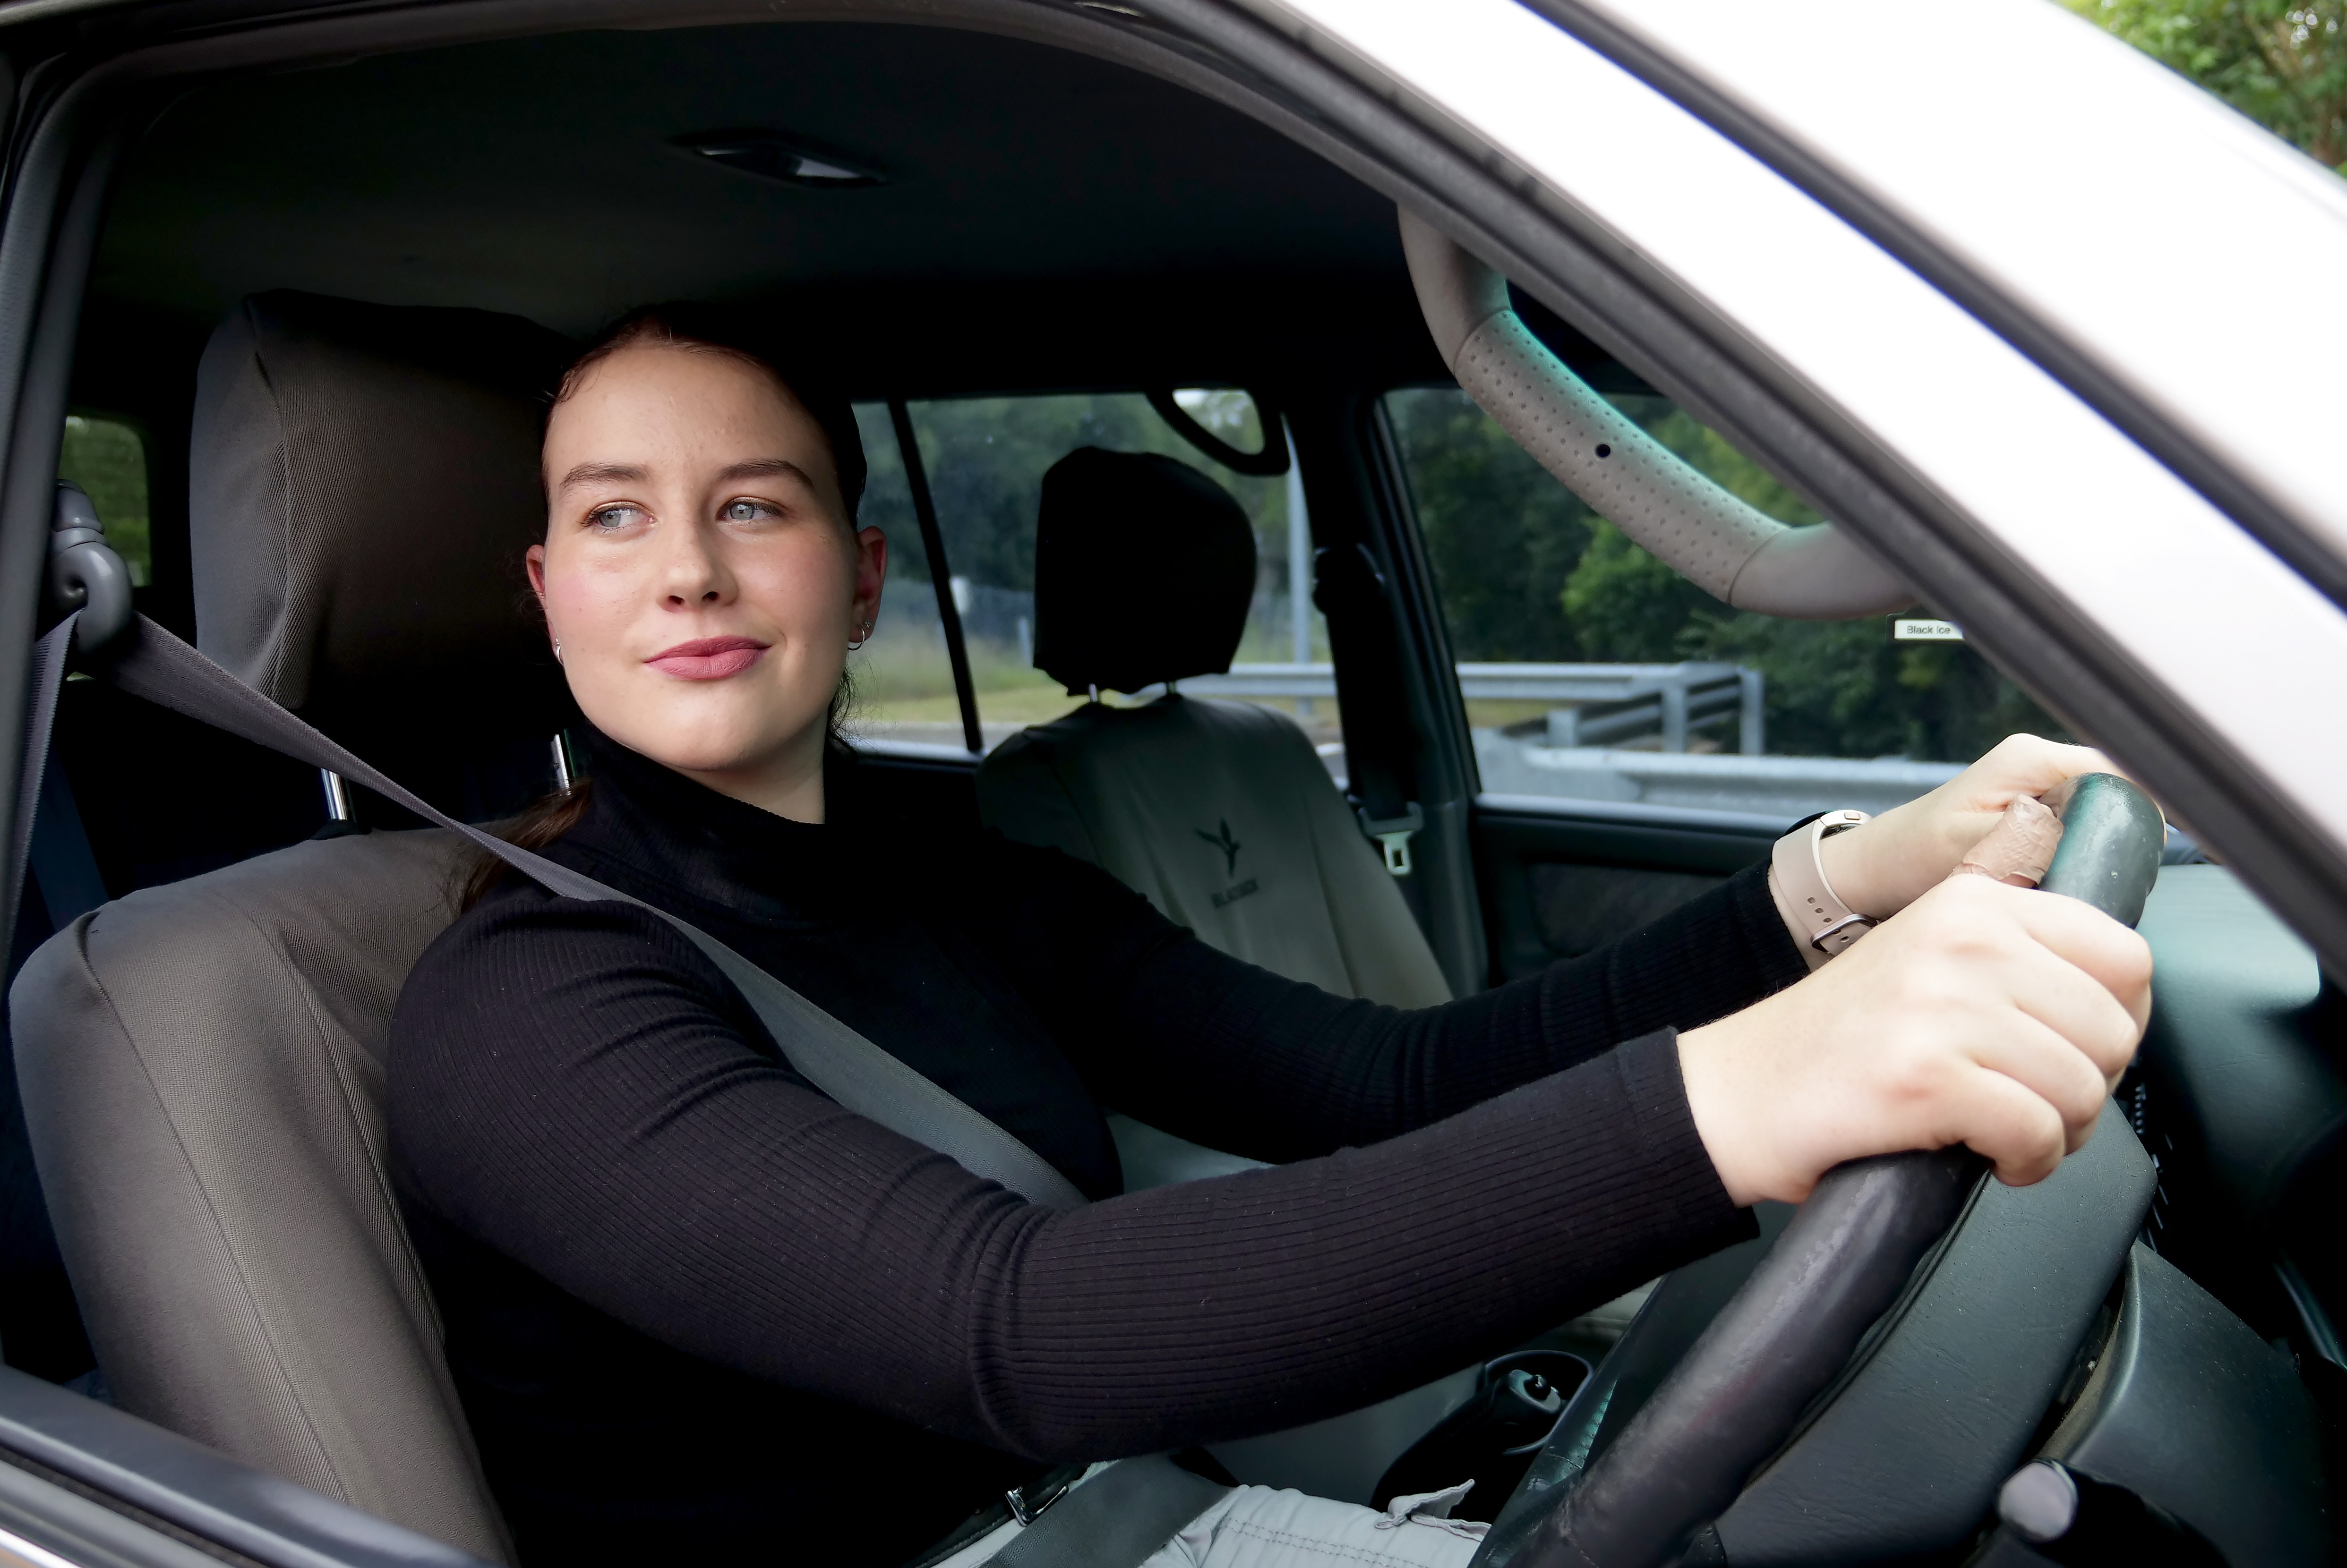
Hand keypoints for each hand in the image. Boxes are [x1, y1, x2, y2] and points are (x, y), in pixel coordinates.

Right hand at [1678, 874, 2151, 1205]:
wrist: (1739, 1093)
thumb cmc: (1837, 1042)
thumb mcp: (1929, 958)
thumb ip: (2013, 955)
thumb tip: (2117, 997)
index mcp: (1971, 903)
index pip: (2123, 952)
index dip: (2120, 1018)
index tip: (2080, 1050)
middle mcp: (1962, 940)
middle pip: (2112, 1028)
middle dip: (2091, 1085)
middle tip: (2041, 1104)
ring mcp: (1942, 1006)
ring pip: (2083, 1085)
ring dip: (2063, 1132)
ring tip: (2014, 1135)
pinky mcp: (1926, 1077)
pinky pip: (2039, 1133)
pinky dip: (2029, 1164)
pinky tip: (1995, 1160)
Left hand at [1817, 735, 2122, 918]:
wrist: (1877, 871)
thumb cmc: (1911, 856)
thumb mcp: (1974, 847)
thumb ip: (2033, 839)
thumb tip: (2089, 840)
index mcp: (2030, 758)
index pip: (2117, 772)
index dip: (2139, 813)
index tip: (2138, 856)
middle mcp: (2039, 764)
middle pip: (2115, 794)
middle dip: (2120, 837)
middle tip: (2107, 878)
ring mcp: (2039, 789)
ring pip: (2100, 816)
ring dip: (2099, 851)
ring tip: (2083, 883)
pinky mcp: (2035, 815)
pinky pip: (2079, 832)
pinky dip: (2078, 858)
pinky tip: (2065, 882)